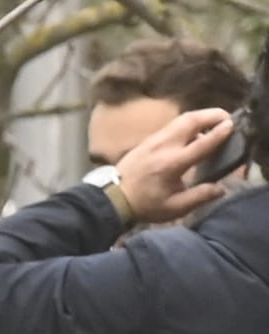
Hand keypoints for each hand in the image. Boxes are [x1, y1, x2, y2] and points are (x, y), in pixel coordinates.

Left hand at [118, 106, 235, 224]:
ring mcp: (154, 140)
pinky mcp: (147, 140)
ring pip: (181, 119)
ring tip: (212, 123)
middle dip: (212, 115)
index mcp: (173, 163)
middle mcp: (165, 146)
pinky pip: (171, 125)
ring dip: (200, 117)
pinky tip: (191, 133)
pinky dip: (186, 123)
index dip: (220, 132)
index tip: (232, 125)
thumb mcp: (172, 208)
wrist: (111, 199)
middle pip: (192, 120)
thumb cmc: (143, 205)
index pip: (202, 142)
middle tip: (226, 119)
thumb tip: (221, 189)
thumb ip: (198, 197)